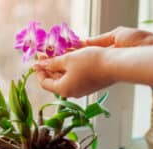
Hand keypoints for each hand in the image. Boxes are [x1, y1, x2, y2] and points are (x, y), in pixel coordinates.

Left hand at [34, 27, 152, 97]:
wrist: (116, 65)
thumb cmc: (91, 63)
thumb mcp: (68, 59)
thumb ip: (52, 63)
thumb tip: (40, 64)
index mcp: (64, 89)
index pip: (44, 83)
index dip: (39, 71)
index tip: (36, 60)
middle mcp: (72, 92)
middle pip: (54, 81)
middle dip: (48, 67)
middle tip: (44, 53)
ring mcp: (82, 89)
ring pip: (65, 78)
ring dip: (59, 66)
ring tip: (56, 52)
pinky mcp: (90, 84)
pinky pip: (74, 77)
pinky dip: (69, 68)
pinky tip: (69, 57)